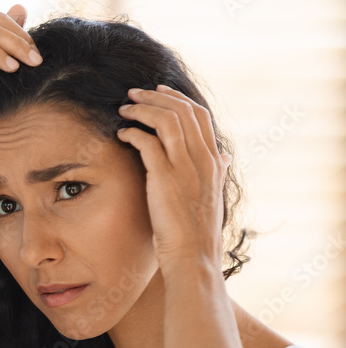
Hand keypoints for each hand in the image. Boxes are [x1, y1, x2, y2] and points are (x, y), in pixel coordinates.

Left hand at [115, 85, 231, 269]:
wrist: (194, 256)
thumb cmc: (197, 231)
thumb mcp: (213, 196)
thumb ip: (217, 172)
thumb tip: (225, 157)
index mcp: (214, 161)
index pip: (200, 115)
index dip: (179, 99)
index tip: (159, 91)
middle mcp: (203, 160)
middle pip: (182, 111)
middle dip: (156, 97)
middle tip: (133, 94)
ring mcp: (185, 168)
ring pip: (166, 121)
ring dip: (142, 110)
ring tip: (124, 109)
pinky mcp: (165, 178)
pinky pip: (147, 143)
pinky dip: (133, 133)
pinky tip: (121, 134)